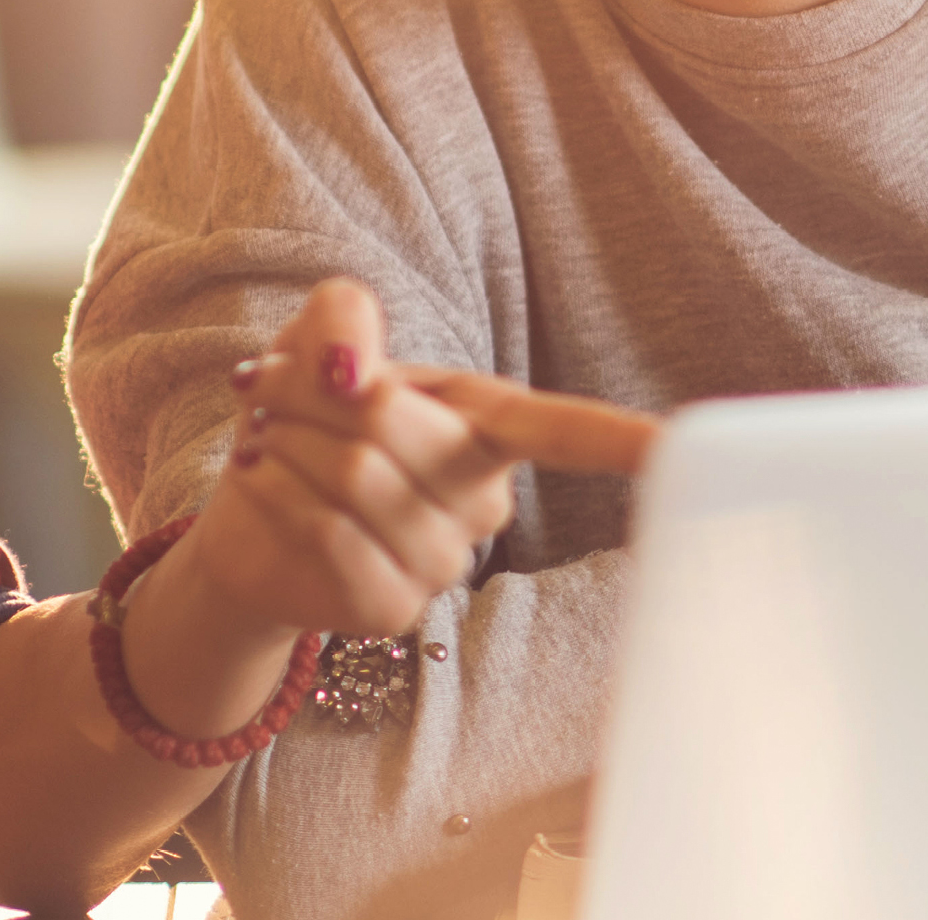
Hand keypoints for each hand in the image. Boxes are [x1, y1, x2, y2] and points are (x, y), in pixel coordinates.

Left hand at [194, 279, 654, 635]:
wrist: (244, 516)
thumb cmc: (304, 419)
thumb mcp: (319, 342)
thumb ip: (344, 318)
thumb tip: (354, 374)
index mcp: (490, 426)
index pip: (569, 432)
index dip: (625, 439)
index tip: (682, 445)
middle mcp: (485, 499)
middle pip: (393, 424)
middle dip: (309, 394)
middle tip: (272, 391)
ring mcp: (444, 561)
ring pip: (355, 478)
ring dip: (285, 444)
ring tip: (269, 441)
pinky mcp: (393, 609)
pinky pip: (333, 537)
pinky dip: (279, 499)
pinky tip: (266, 489)